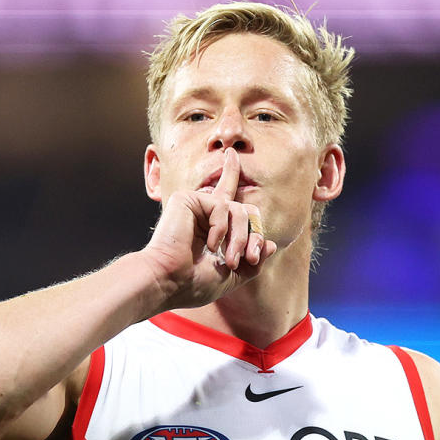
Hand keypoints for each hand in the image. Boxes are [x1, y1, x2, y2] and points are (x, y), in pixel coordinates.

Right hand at [140, 147, 278, 309]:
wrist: (169, 282)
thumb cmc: (193, 284)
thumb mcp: (232, 276)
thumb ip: (252, 261)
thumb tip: (270, 244)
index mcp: (211, 226)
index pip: (226, 197)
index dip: (230, 173)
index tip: (232, 154)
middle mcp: (203, 212)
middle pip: (247, 211)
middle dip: (253, 236)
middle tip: (249, 259)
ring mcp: (195, 204)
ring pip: (240, 210)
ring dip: (240, 238)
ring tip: (229, 260)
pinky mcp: (187, 198)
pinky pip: (222, 206)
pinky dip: (221, 228)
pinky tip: (208, 245)